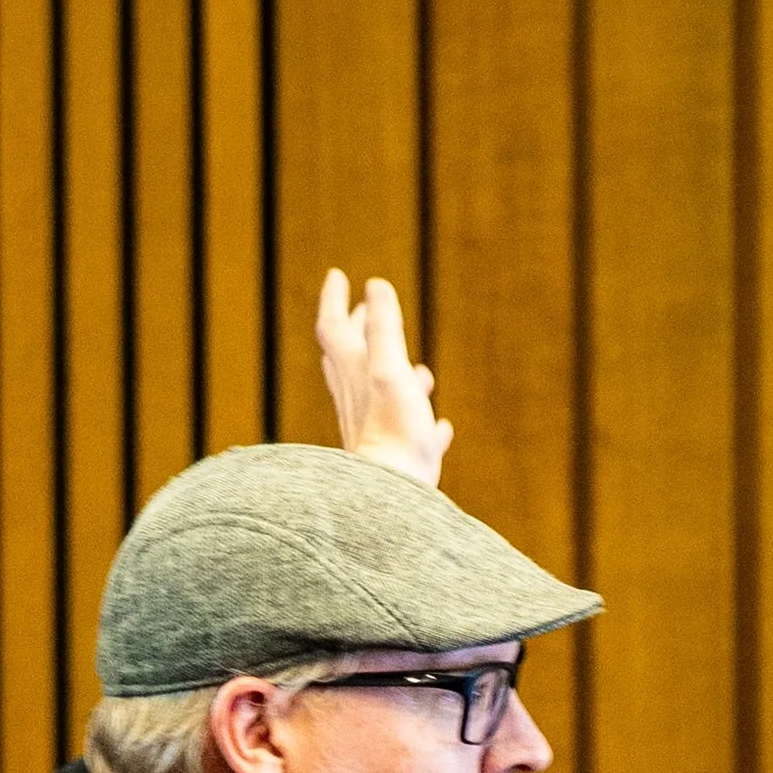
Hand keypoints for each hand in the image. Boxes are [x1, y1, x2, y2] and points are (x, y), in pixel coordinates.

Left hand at [316, 271, 452, 485]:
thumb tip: (374, 283)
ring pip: (375, 397)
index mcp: (353, 376)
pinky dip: (422, 424)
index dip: (334, 300)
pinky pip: (408, 437)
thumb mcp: (391, 370)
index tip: (338, 274)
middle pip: (348, 360)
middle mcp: (356, 401)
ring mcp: (373, 431)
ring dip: (389, 375)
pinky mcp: (395, 461)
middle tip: (362, 310)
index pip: (333, 328)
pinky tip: (440, 428)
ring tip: (414, 366)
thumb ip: (383, 328)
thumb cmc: (393, 433)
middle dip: (355, 332)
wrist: (390, 498)